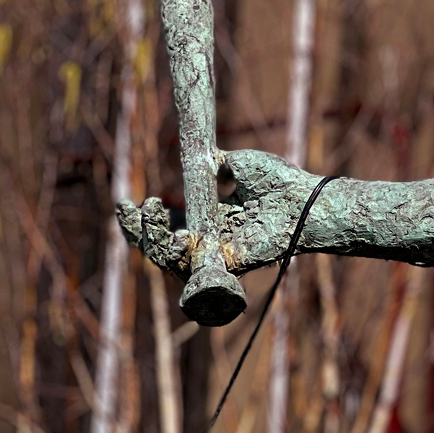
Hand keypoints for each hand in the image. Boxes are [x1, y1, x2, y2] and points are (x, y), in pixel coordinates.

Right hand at [117, 149, 322, 277]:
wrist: (305, 198)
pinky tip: (175, 237)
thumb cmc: (281, 182)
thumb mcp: (242, 165)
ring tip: (151, 216)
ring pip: (171, 262)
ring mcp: (219, 255)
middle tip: (131, 208)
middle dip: (138, 232)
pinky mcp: (229, 264)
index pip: (168, 226)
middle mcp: (211, 240)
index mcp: (211, 219)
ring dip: (152, 242)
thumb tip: (204, 159)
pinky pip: (197, 273)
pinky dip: (179, 259)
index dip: (144, 220)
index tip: (128, 201)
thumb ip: (218, 164)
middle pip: (161, 248)